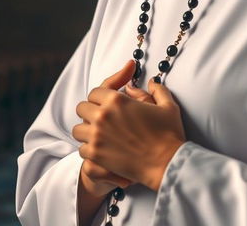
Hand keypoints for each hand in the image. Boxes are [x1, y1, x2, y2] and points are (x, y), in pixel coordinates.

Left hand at [73, 59, 185, 191]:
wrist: (167, 163)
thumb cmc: (168, 134)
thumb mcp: (166, 105)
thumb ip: (156, 89)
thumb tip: (146, 84)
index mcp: (117, 100)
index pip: (95, 91)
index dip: (101, 95)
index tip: (107, 101)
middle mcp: (103, 116)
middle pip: (82, 107)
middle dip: (91, 110)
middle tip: (102, 116)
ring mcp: (97, 136)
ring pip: (78, 129)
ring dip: (87, 129)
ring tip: (98, 133)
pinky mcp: (96, 155)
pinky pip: (81, 149)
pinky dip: (89, 148)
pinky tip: (100, 148)